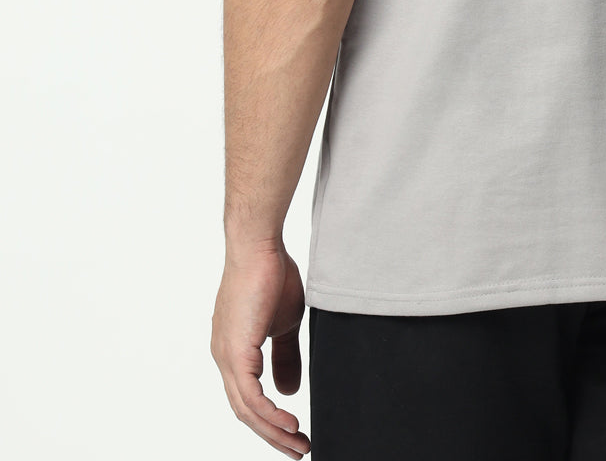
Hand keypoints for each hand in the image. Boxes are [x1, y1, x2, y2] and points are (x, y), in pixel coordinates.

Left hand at [210, 241, 311, 456]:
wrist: (259, 247)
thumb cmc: (272, 274)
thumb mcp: (284, 323)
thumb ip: (285, 357)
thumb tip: (288, 391)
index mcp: (233, 350)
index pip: (247, 397)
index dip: (269, 420)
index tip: (293, 433)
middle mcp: (224, 357)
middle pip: (245, 411)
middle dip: (273, 435)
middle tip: (298, 450)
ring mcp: (226, 356)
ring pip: (247, 410)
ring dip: (274, 431)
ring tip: (299, 444)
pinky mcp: (235, 352)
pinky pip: (252, 397)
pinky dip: (270, 415)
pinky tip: (290, 423)